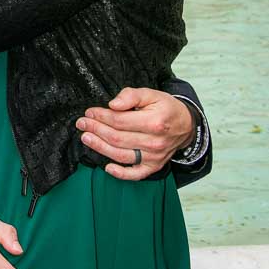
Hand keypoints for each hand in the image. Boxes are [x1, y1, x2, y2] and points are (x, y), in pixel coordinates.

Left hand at [76, 88, 194, 180]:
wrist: (186, 125)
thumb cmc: (166, 108)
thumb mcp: (151, 94)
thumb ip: (131, 96)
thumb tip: (113, 104)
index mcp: (154, 122)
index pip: (120, 121)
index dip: (101, 117)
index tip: (89, 112)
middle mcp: (154, 142)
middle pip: (117, 138)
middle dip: (96, 130)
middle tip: (82, 124)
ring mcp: (154, 157)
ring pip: (121, 155)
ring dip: (100, 148)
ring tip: (86, 138)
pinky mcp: (154, 166)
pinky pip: (135, 174)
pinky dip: (120, 173)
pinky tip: (107, 167)